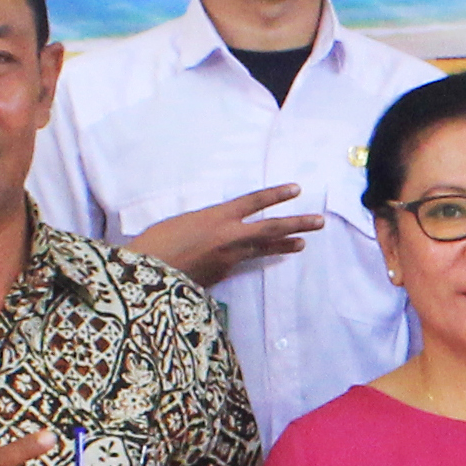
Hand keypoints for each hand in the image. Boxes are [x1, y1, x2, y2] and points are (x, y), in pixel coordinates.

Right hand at [127, 183, 322, 285]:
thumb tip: (216, 229)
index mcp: (216, 216)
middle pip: (271, 228)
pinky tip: (253, 260)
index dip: (276, 194)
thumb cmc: (155, 243)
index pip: (253, 201)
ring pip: (262, 249)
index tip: (296, 189)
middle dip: (297, 223)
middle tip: (319, 221)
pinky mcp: (222, 276)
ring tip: (302, 244)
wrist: (146, 276)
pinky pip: (240, 264)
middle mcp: (228, 237)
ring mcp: (228, 259)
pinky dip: (249, 259)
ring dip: (283, 245)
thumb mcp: (181, 222)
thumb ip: (205, 223)